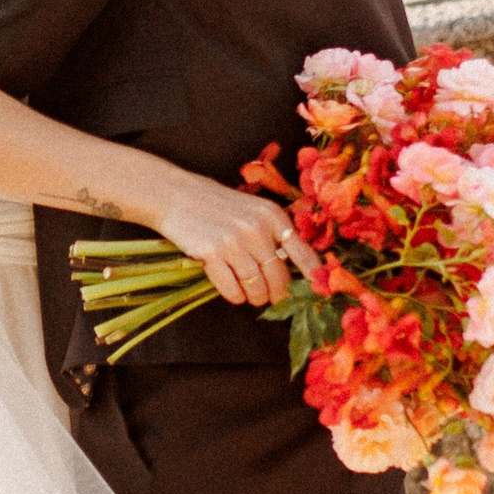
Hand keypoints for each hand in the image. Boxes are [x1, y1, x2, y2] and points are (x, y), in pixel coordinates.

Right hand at [151, 171, 301, 308]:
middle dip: (278, 293)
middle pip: (279, 277)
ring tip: (251, 295)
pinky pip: (233, 290)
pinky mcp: (211, 254)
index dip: (312, 277)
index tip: (318, 292)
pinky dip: (235, 296)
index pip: (303, 253)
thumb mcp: (253, 209)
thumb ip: (274, 233)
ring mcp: (234, 242)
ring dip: (256, 297)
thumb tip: (296, 268)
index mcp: (272, 215)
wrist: (175, 195)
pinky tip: (234, 290)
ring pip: (257, 288)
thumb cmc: (217, 204)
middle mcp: (256, 228)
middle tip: (272, 297)